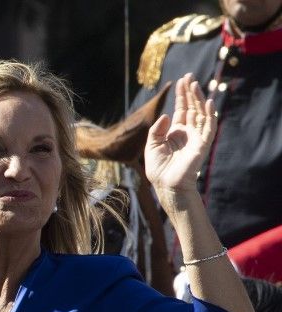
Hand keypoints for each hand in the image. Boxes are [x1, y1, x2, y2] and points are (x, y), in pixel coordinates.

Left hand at [144, 73, 216, 193]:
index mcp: (176, 132)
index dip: (182, 95)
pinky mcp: (202, 144)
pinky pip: (209, 127)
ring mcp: (196, 137)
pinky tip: (208, 102)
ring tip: (195, 85)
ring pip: (201, 113)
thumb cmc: (158, 168)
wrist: (166, 185)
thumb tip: (166, 115)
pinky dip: (210, 115)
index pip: (181, 109)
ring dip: (199, 99)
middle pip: (192, 107)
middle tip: (189, 76)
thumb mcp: (152, 145)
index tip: (181, 81)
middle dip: (190, 92)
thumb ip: (156, 129)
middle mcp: (188, 132)